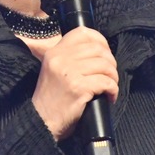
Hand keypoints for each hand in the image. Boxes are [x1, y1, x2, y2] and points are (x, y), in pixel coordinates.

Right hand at [31, 27, 117, 141]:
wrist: (42, 121)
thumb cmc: (52, 99)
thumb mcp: (54, 70)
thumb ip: (69, 57)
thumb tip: (98, 51)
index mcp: (54, 52)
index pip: (82, 33)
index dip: (100, 40)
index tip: (106, 52)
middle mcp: (60, 58)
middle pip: (98, 49)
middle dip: (110, 62)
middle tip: (110, 74)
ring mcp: (69, 72)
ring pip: (104, 65)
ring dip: (113, 77)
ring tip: (111, 86)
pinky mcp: (78, 87)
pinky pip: (105, 82)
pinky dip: (113, 89)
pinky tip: (110, 96)